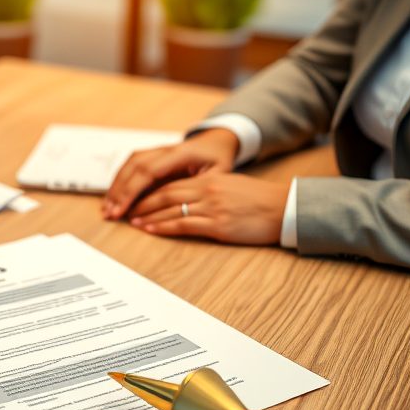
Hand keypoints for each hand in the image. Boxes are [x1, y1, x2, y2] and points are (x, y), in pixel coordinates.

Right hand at [103, 128, 239, 219]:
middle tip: (109, 213)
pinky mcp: (151, 156)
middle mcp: (164, 149)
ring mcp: (156, 151)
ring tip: (107, 208)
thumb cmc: (218, 158)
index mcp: (180, 153)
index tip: (121, 210)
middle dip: (118, 192)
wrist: (216, 141)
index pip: (148, 171)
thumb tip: (182, 203)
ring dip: (115, 187)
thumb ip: (200, 186)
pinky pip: (130, 166)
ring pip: (128, 165)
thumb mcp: (219, 173)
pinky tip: (114, 197)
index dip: (131, 191)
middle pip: (133, 167)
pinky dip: (119, 181)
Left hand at [125, 173, 288, 244]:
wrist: (283, 208)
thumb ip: (207, 188)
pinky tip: (152, 230)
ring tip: (133, 222)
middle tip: (127, 211)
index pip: (172, 184)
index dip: (151, 192)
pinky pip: (184, 225)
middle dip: (143, 203)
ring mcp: (212, 208)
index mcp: (209, 180)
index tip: (136, 199)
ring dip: (149, 216)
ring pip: (171, 210)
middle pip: (166, 195)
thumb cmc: (258, 200)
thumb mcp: (230, 186)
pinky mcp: (218, 225)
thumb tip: (186, 196)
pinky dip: (164, 227)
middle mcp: (207, 191)